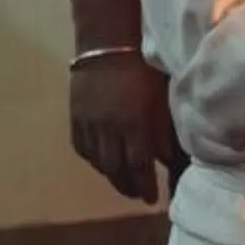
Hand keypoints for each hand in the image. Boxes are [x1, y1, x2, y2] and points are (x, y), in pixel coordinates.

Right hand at [70, 52, 178, 203]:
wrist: (107, 45)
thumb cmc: (144, 69)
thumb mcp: (160, 100)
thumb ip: (164, 132)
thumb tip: (169, 161)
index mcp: (133, 123)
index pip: (138, 166)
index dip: (145, 186)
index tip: (152, 200)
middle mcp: (108, 127)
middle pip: (115, 169)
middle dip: (128, 186)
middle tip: (139, 195)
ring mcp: (88, 123)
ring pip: (97, 161)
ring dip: (111, 177)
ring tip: (124, 183)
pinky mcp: (75, 117)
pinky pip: (82, 148)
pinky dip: (94, 160)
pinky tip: (103, 164)